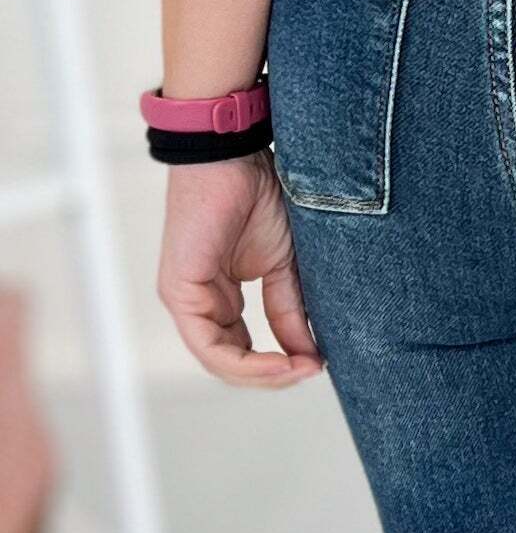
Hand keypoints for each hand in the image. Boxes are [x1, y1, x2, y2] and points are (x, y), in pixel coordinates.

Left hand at [156, 151, 324, 388]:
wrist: (236, 157)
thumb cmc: (258, 196)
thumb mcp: (285, 266)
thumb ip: (290, 311)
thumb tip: (310, 356)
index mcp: (221, 297)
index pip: (245, 350)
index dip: (281, 365)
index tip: (319, 364)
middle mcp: (200, 303)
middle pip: (232, 363)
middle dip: (274, 376)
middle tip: (312, 371)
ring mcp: (186, 300)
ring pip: (220, 362)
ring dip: (264, 375)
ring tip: (300, 369)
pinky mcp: (180, 293)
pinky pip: (210, 346)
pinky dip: (247, 362)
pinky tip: (280, 361)